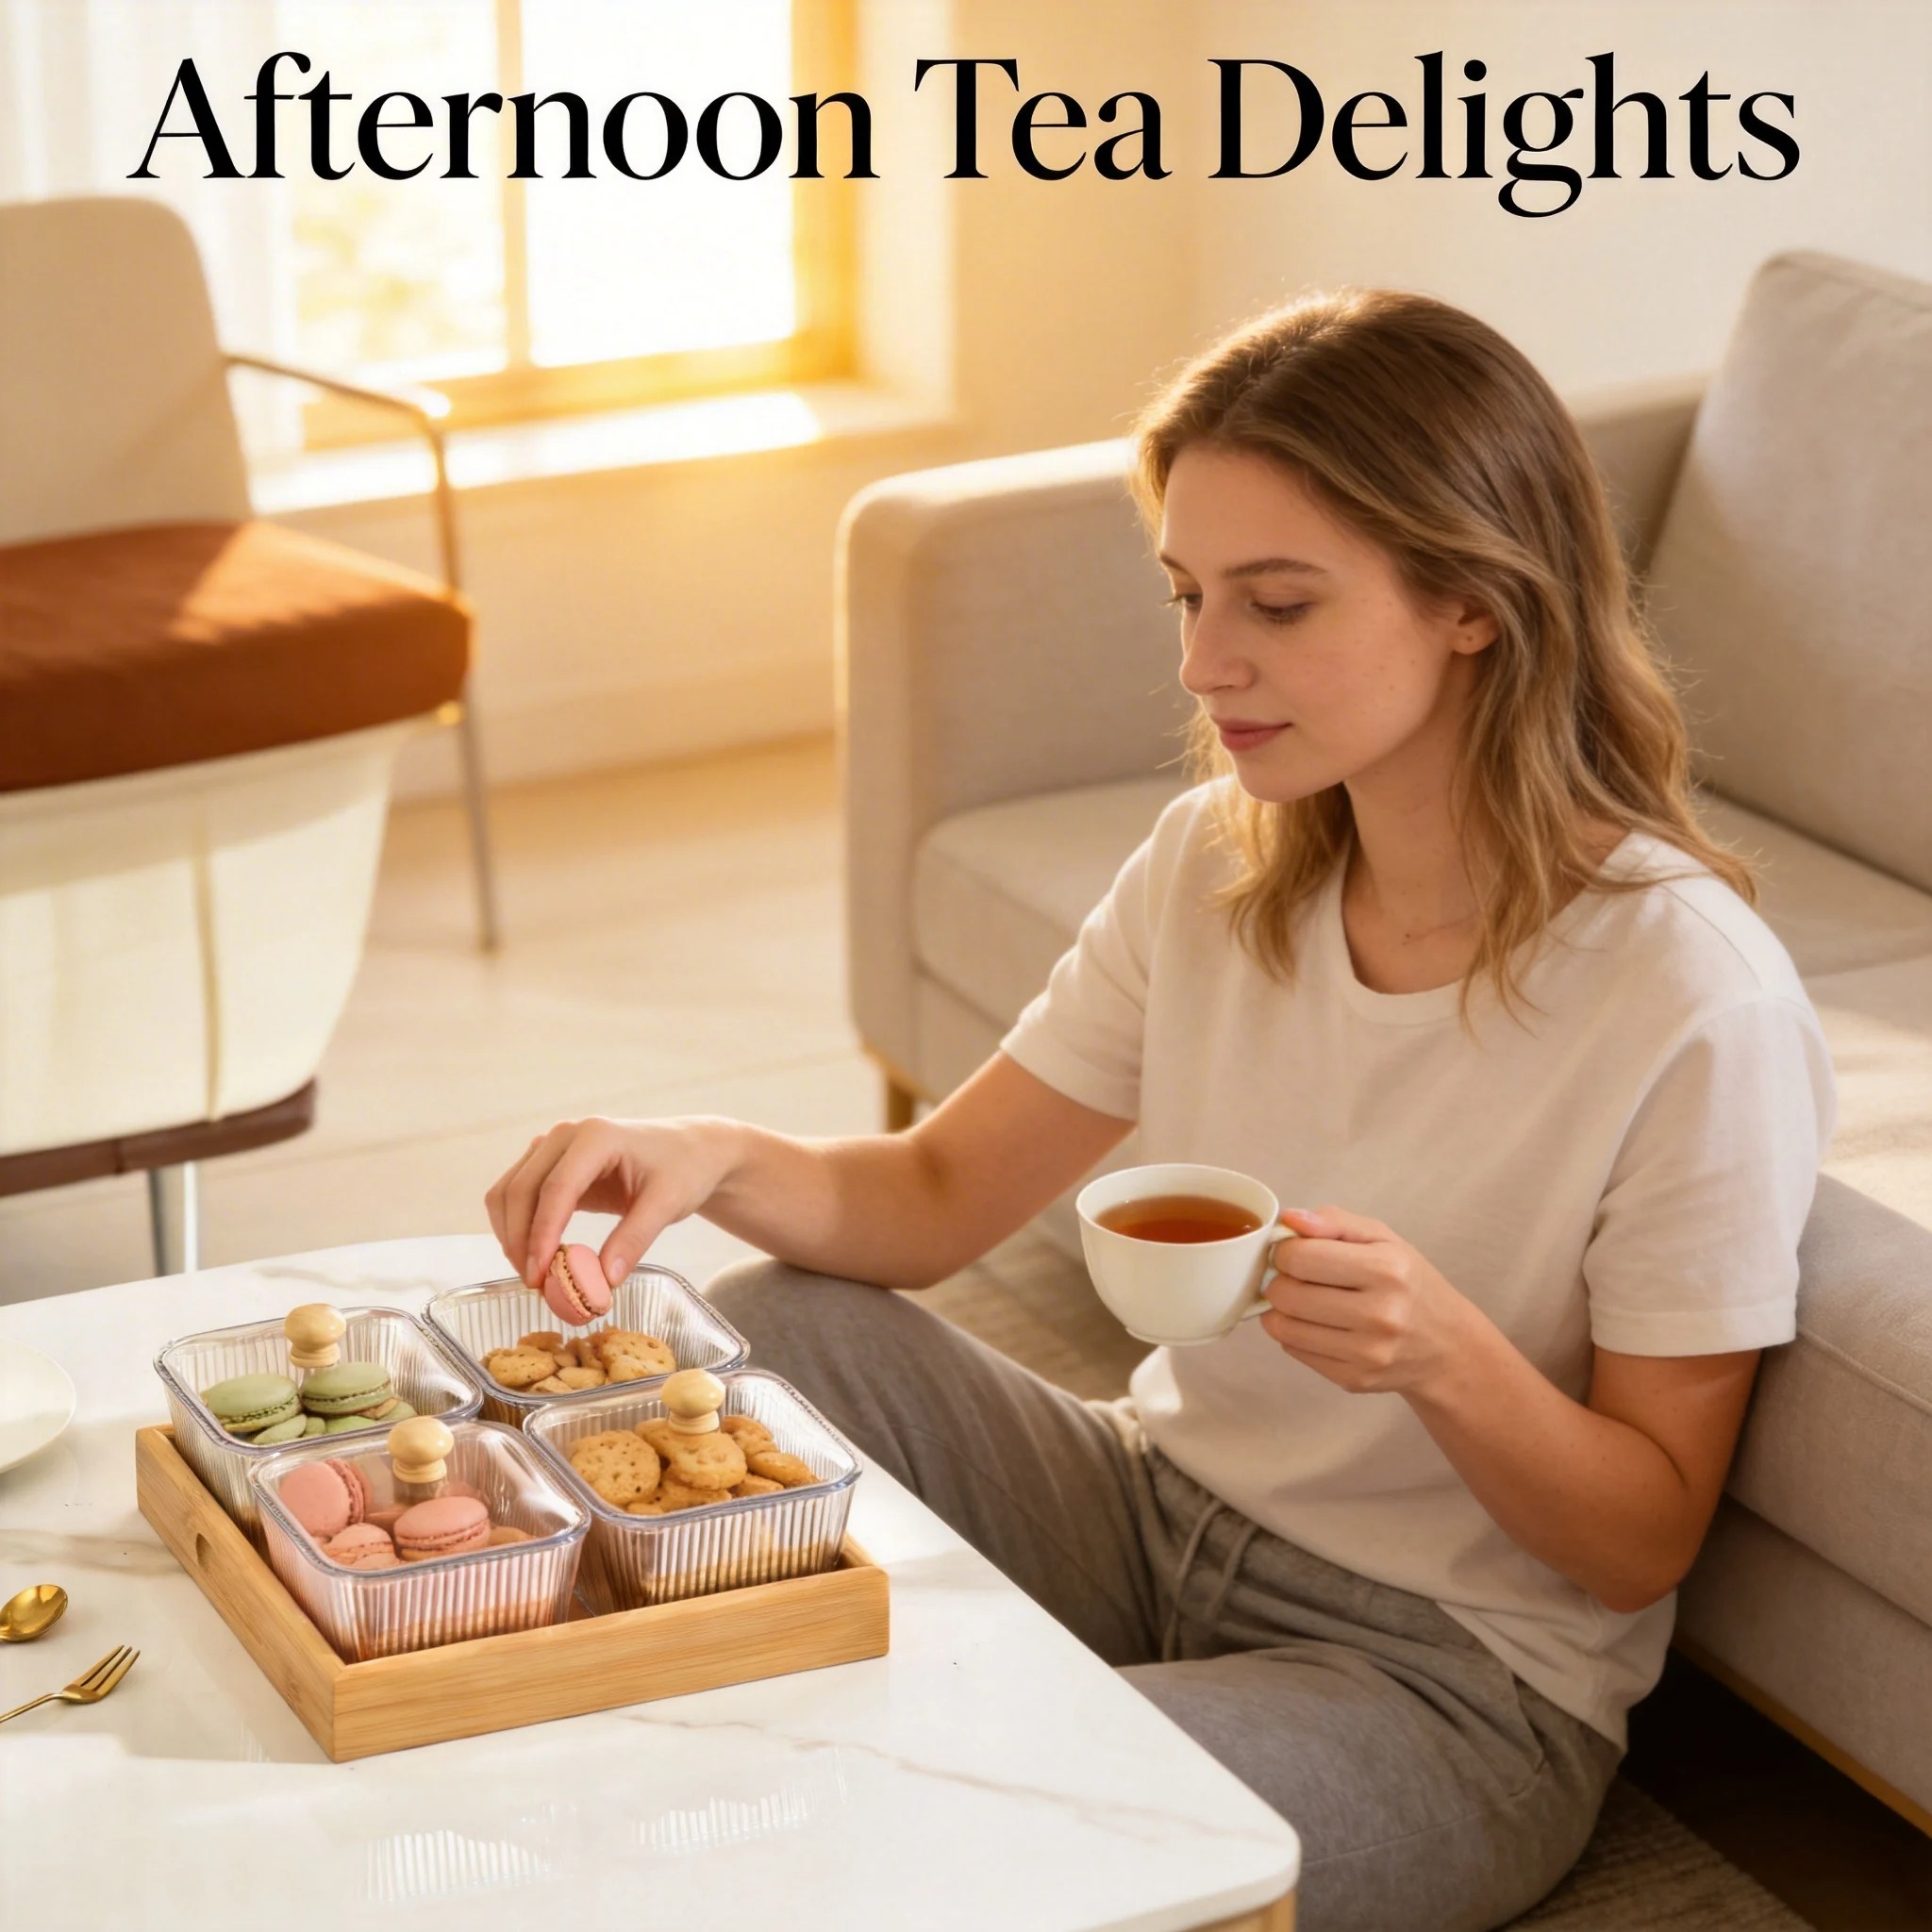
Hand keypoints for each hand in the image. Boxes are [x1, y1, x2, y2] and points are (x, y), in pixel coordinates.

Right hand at [484, 1116, 739, 1290]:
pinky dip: (518, 1226)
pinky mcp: (549, 1164)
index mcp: (596, 1136)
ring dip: (512, 1235)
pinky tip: (535, 1256)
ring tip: (534, 1275)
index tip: (539, 1275)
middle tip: (534, 1284)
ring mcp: (552, 1147)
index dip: (542, 1233)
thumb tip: (604, 1281)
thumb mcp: (667, 1204)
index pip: (556, 1188)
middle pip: (521, 1189)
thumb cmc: (683, 1169)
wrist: (689, 1150)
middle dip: (519, 1240)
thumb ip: (634, 1239)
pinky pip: (517, 1195)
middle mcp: (565, 1136)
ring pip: (509, 1192)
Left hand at [1259, 1205, 1473, 1394]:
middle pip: (1286, 1294)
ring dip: (1280, 1310)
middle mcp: (1379, 1315)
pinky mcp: (1354, 1379)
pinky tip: (1316, 1325)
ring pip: (1284, 1328)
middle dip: (1279, 1281)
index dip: (1285, 1251)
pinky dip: (1294, 1335)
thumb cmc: (1410, 1284)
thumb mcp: (1383, 1239)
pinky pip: (1294, 1352)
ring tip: (1301, 1300)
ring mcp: (1367, 1353)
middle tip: (1294, 1278)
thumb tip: (1290, 1219)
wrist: (1448, 1348)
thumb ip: (1334, 1222)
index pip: (1300, 1258)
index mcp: (1386, 1270)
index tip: (1293, 1252)